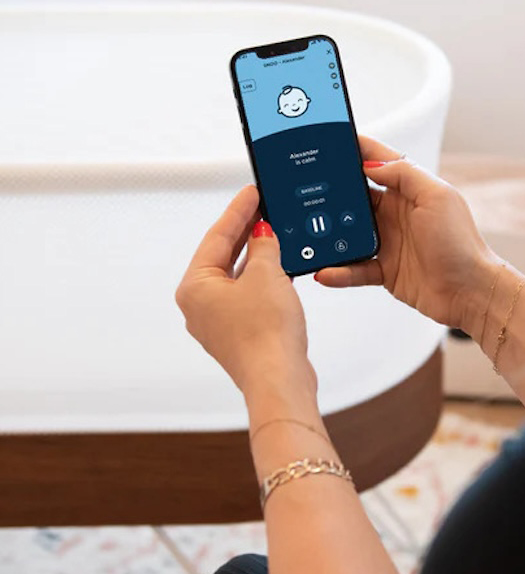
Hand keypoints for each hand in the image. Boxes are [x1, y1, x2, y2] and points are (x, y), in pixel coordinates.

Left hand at [176, 184, 314, 394]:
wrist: (278, 379)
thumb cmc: (266, 332)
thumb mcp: (268, 275)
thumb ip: (264, 248)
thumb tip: (263, 233)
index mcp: (194, 287)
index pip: (217, 237)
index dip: (238, 212)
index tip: (252, 194)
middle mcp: (199, 306)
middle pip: (222, 258)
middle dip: (245, 234)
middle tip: (263, 209)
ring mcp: (218, 323)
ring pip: (236, 279)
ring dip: (257, 259)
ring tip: (276, 236)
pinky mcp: (239, 336)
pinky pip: (248, 299)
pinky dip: (263, 282)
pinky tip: (281, 273)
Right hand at [314, 135, 496, 331]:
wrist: (471, 292)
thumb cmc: (461, 243)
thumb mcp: (437, 197)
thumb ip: (405, 174)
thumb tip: (371, 162)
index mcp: (409, 190)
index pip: (375, 161)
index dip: (352, 149)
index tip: (324, 139)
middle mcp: (396, 213)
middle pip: (354, 197)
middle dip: (328, 192)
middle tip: (299, 188)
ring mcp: (389, 242)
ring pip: (347, 232)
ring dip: (327, 233)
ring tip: (304, 233)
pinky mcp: (384, 270)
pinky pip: (353, 268)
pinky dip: (338, 270)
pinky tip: (324, 270)